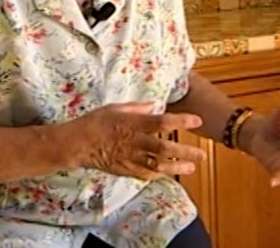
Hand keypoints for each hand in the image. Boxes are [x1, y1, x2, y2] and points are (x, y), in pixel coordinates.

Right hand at [69, 101, 207, 180]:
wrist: (77, 144)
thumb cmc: (95, 122)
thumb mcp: (115, 107)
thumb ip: (136, 107)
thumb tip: (154, 105)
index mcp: (133, 124)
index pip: (162, 122)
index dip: (181, 122)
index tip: (196, 121)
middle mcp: (135, 142)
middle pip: (165, 149)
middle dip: (185, 152)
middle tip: (201, 154)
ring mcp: (131, 158)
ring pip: (158, 165)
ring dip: (177, 167)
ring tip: (191, 167)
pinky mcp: (125, 170)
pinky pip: (146, 174)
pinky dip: (159, 174)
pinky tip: (168, 173)